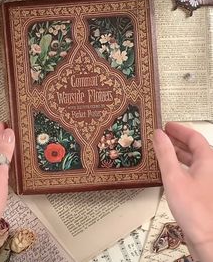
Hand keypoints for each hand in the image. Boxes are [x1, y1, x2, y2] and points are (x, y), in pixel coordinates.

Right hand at [153, 122, 212, 261]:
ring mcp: (208, 180)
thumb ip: (165, 153)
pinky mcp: (203, 192)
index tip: (166, 126)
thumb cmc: (195, 209)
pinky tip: (168, 171)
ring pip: (193, 160)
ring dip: (177, 154)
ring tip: (162, 150)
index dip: (179, 129)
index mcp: (208, 160)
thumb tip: (158, 134)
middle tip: (162, 136)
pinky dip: (179, 166)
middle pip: (194, 147)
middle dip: (177, 140)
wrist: (208, 239)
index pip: (193, 136)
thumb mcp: (174, 177)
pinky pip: (191, 172)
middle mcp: (210, 168)